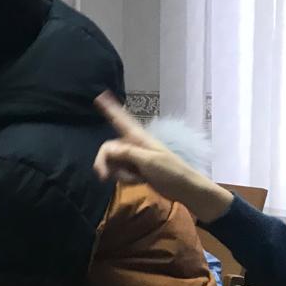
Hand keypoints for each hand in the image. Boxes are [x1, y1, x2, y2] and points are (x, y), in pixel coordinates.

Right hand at [92, 91, 232, 221]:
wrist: (185, 189)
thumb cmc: (172, 171)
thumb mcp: (149, 161)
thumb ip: (127, 153)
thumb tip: (108, 148)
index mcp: (139, 138)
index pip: (121, 119)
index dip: (111, 108)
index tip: (100, 96)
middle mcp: (133, 145)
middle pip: (109, 148)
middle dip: (104, 162)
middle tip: (103, 176)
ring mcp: (133, 158)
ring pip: (112, 162)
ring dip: (117, 173)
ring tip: (134, 180)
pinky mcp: (134, 170)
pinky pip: (118, 172)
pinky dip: (122, 178)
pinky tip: (136, 182)